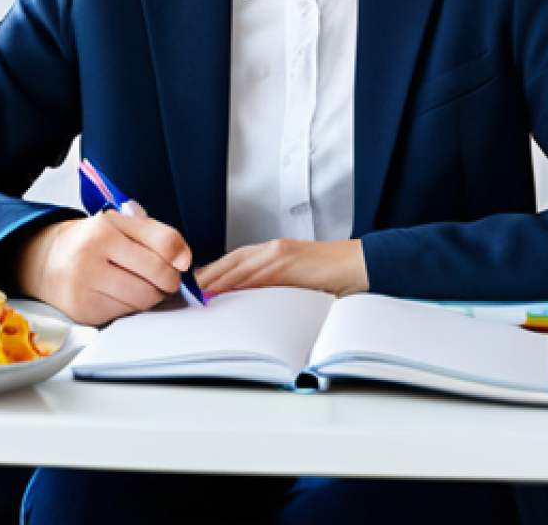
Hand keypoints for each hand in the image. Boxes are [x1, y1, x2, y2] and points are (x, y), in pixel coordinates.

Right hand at [15, 213, 191, 325]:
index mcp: (105, 227)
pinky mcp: (83, 310)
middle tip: (166, 280)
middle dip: (169, 281)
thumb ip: (156, 235)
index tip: (180, 263)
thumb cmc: (90, 241)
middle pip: (157, 275)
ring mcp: (85, 284)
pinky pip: (125, 314)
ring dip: (151, 296)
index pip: (163, 243)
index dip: (179, 257)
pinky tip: (121, 295)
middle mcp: (92, 254)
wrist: (47, 260)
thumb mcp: (119, 225)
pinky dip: (130, 307)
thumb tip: (184, 259)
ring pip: (143, 299)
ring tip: (142, 286)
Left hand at [195, 239, 367, 297]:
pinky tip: (228, 292)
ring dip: (219, 280)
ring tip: (200, 293)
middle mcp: (272, 249)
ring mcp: (279, 253)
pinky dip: (241, 283)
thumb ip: (272, 283)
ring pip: (241, 267)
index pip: (235, 260)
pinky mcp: (289, 261)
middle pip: (232, 261)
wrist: (357, 265)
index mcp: (272, 251)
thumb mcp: (294, 277)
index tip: (196, 283)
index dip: (214, 271)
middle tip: (190, 290)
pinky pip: (259, 275)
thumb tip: (248, 299)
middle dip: (209, 275)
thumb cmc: (329, 275)